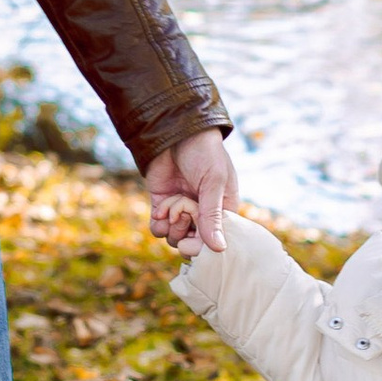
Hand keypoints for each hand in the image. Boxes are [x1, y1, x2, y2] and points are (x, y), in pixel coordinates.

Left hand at [146, 127, 236, 254]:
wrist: (177, 131)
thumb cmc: (204, 153)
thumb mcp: (214, 182)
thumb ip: (213, 216)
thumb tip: (219, 249)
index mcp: (223, 211)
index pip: (215, 242)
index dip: (203, 245)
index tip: (195, 235)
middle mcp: (203, 215)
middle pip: (192, 243)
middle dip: (185, 230)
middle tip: (184, 210)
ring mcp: (181, 212)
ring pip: (174, 238)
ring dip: (171, 224)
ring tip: (173, 203)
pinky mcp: (163, 206)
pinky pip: (158, 229)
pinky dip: (158, 223)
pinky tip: (160, 208)